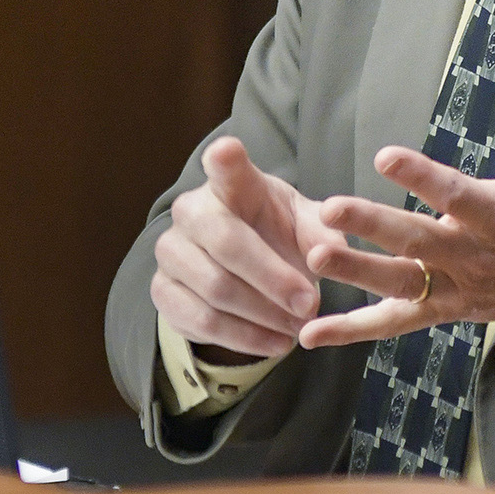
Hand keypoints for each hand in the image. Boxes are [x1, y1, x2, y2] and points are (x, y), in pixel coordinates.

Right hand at [149, 138, 346, 359]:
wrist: (243, 271)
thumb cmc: (277, 234)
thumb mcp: (307, 227)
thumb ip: (324, 234)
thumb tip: (331, 252)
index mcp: (231, 183)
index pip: (223, 165)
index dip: (224, 159)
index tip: (228, 151)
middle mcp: (191, 210)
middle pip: (227, 243)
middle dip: (274, 279)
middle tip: (311, 303)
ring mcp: (171, 251)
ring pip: (216, 289)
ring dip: (264, 315)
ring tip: (300, 327)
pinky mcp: (163, 291)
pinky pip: (202, 322)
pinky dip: (245, 338)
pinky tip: (275, 342)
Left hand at [297, 80, 494, 347]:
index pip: (455, 195)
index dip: (420, 177)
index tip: (385, 157)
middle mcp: (472, 255)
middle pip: (417, 242)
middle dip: (371, 226)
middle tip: (329, 209)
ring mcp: (456, 287)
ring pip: (401, 285)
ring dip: (356, 274)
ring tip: (315, 257)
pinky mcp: (444, 309)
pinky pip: (395, 323)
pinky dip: (352, 329)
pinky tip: (311, 332)